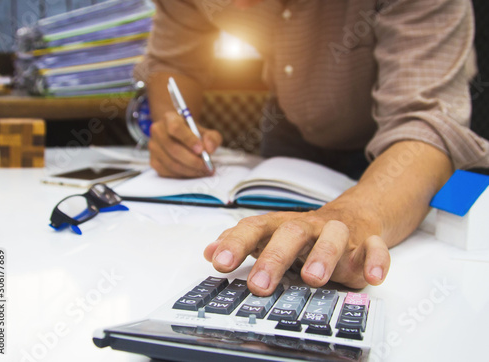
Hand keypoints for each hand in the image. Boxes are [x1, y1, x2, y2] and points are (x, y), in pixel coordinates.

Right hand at [149, 111, 222, 177]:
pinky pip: (168, 172)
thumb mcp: (206, 132)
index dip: (189, 140)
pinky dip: (182, 175)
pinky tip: (193, 172)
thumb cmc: (193, 134)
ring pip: (171, 163)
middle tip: (207, 167)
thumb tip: (209, 148)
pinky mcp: (153, 161)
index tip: (202, 150)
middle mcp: (158, 131)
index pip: (175, 128)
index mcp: (169, 118)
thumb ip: (212, 138)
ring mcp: (153, 147)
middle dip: (193, 161)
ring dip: (190, 170)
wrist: (179, 137)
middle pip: (173, 149)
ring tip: (203, 171)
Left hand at [203, 192, 390, 295]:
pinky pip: (374, 248)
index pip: (255, 228)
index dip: (236, 244)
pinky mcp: (366, 243)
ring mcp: (338, 233)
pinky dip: (376, 260)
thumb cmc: (304, 234)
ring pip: (332, 236)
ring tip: (313, 278)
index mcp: (281, 225)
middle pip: (291, 232)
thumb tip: (208, 251)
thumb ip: (242, 244)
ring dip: (323, 255)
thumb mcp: (270, 236)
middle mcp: (308, 227)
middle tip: (260, 285)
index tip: (219, 263)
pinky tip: (372, 276)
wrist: (351, 217)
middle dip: (274, 257)